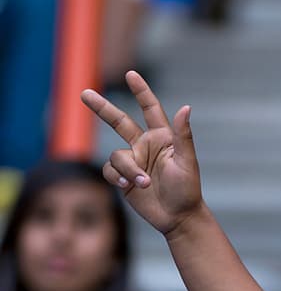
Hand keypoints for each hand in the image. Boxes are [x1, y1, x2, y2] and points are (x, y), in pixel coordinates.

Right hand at [80, 71, 203, 236]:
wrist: (178, 217)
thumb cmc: (187, 189)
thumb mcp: (187, 161)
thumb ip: (183, 135)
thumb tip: (186, 107)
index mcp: (162, 138)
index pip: (150, 109)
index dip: (141, 91)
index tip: (131, 74)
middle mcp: (145, 146)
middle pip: (118, 121)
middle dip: (101, 108)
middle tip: (83, 93)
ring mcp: (133, 161)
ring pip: (116, 155)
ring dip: (128, 169)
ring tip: (145, 183)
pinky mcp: (123, 177)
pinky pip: (109, 170)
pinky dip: (116, 176)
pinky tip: (126, 186)